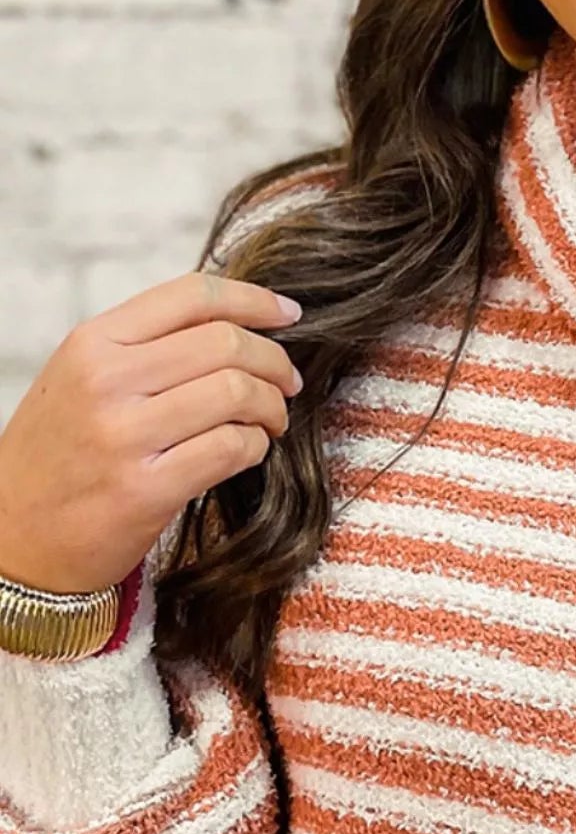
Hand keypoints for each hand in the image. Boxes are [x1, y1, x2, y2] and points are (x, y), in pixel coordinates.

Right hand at [0, 272, 303, 596]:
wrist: (14, 537)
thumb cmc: (57, 458)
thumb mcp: (79, 381)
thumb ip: (142, 351)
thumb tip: (229, 331)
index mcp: (93, 343)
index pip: (192, 296)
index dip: (255, 301)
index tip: (288, 315)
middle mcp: (107, 380)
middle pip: (225, 343)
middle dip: (274, 363)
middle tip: (287, 384)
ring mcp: (125, 435)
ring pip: (236, 394)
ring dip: (271, 409)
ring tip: (270, 423)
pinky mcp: (146, 489)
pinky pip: (230, 450)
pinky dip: (255, 448)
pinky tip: (248, 453)